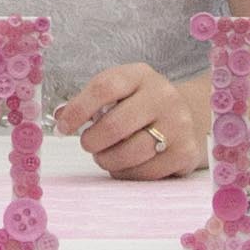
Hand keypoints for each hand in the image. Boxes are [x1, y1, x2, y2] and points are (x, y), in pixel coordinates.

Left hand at [64, 59, 207, 184]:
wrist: (189, 115)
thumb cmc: (141, 105)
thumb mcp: (119, 92)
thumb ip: (89, 103)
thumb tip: (59, 119)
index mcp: (140, 75)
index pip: (104, 88)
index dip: (78, 109)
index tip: (63, 128)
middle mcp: (163, 96)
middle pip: (116, 125)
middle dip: (92, 141)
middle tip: (88, 145)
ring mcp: (178, 124)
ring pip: (131, 153)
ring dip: (108, 160)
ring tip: (105, 156)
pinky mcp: (186, 152)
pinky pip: (147, 172)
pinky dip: (127, 173)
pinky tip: (125, 165)